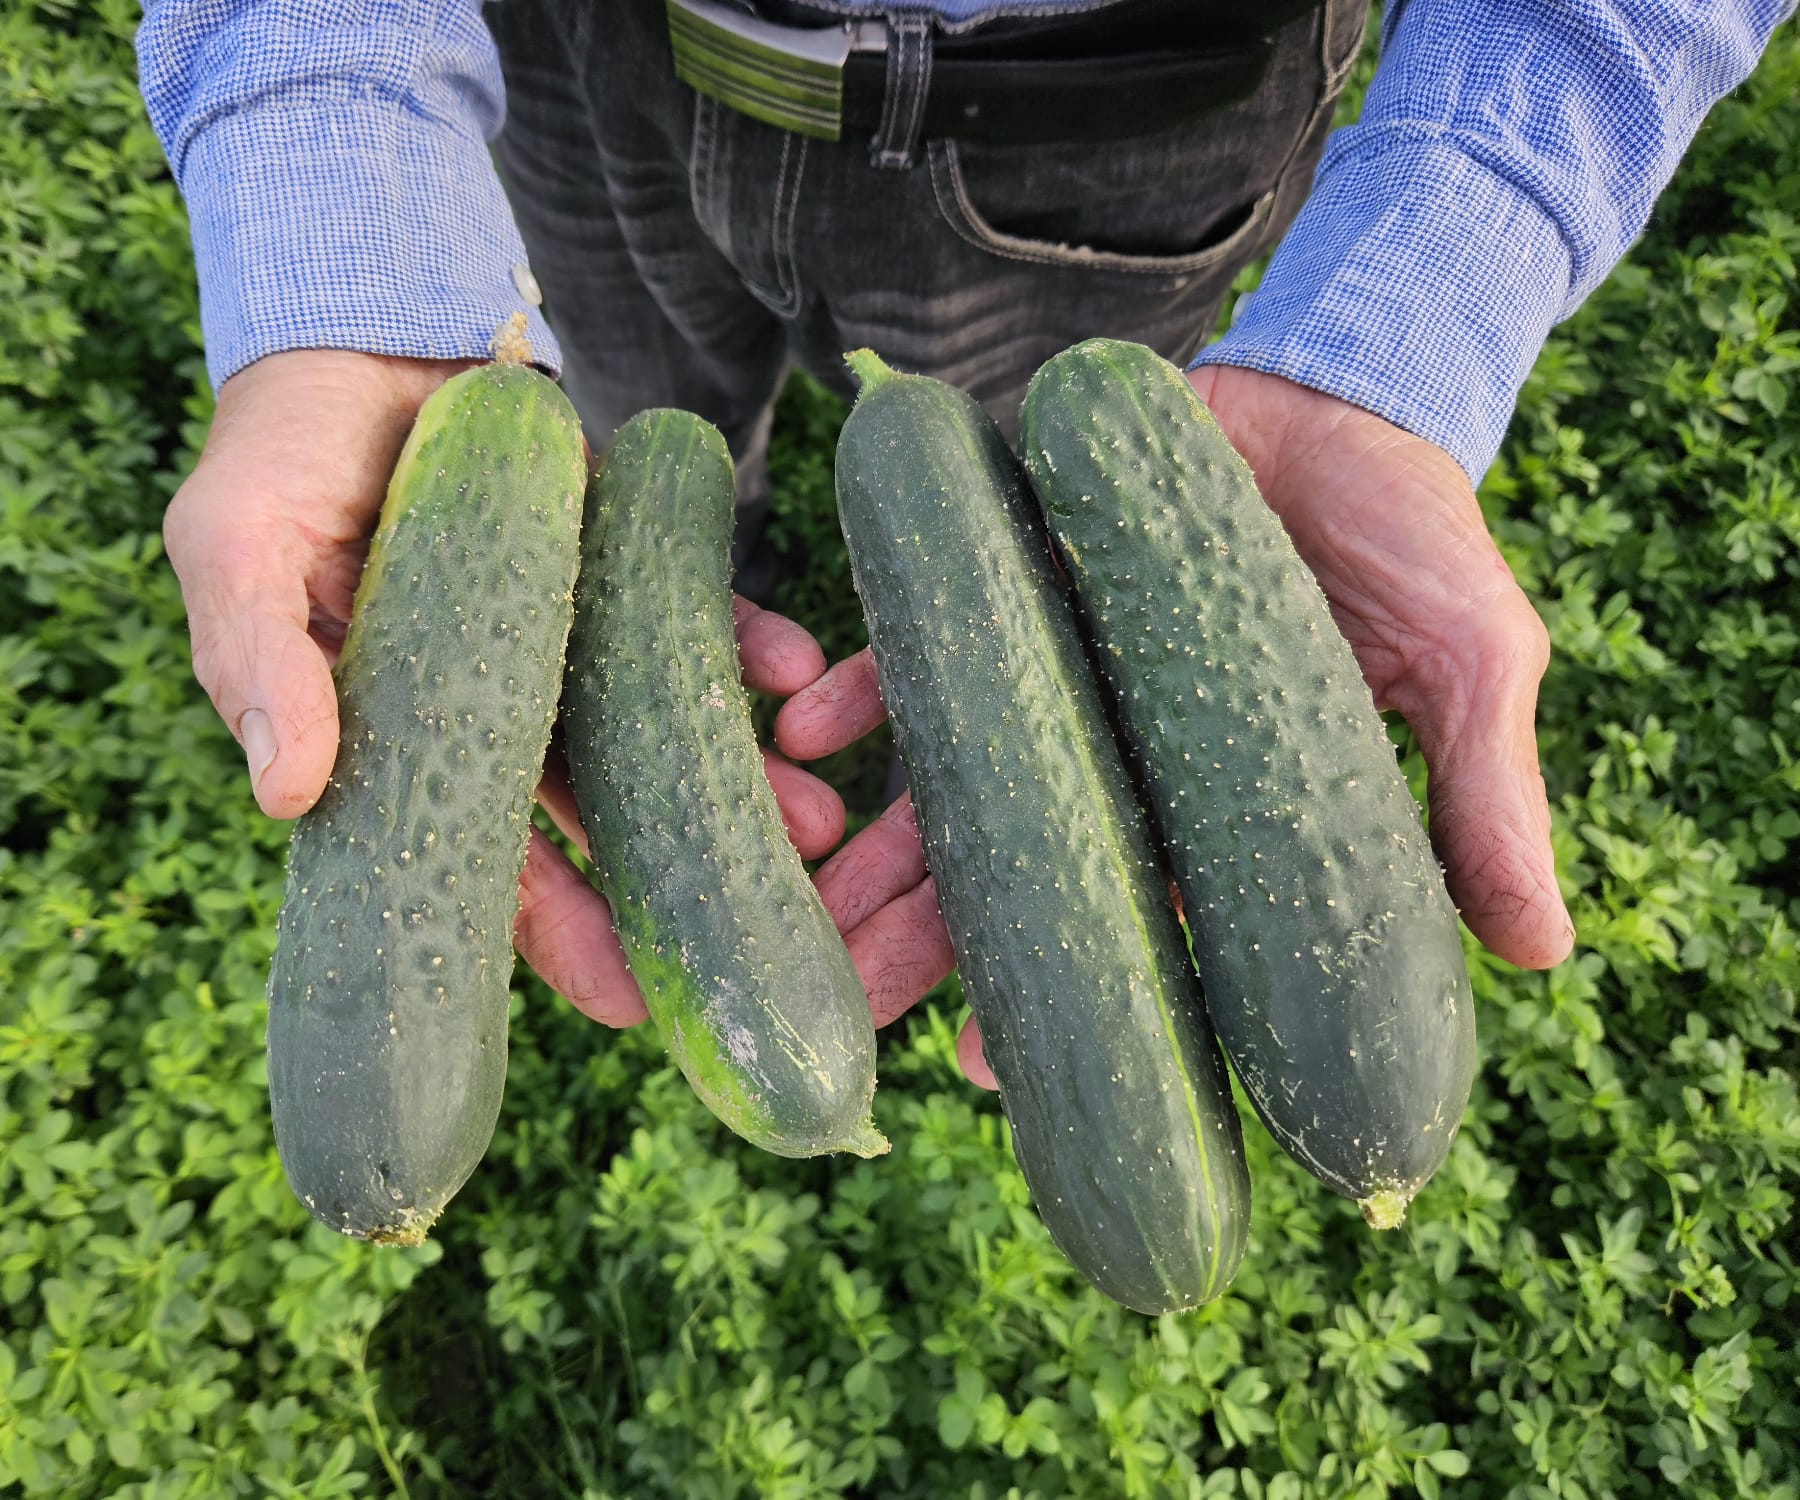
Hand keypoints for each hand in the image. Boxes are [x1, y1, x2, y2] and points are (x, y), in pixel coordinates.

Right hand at [164, 348, 849, 1026]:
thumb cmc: (273, 455)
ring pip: (650, 732)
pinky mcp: (614, 562)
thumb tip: (287, 792)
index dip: (550, 936)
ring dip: (730, 778)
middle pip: (589, 819)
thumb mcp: (237, 550)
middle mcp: (491, 709)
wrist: (353, 334)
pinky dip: (737, 642)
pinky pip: (684, 615)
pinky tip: (792, 671)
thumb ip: (259, 660)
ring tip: (815, 823)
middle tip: (755, 935)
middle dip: (668, 878)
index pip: (478, 864)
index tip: (631, 1005)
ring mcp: (559, 639)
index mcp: (398, 740)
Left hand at [776, 365, 1573, 1090]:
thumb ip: (1484, 798)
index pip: (1140, 925)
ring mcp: (1060, 677)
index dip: (1070, 996)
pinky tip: (803, 736)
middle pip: (1022, 870)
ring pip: (957, 783)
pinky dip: (867, 689)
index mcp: (1218, 808)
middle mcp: (1123, 759)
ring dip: (872, 846)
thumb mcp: (1470, 662)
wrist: (1343, 390)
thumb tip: (1542, 954)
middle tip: (849, 1006)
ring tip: (802, 910)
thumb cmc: (1416, 536)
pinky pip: (927, 647)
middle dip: (932, 942)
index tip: (990, 1066)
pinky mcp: (1014, 586)